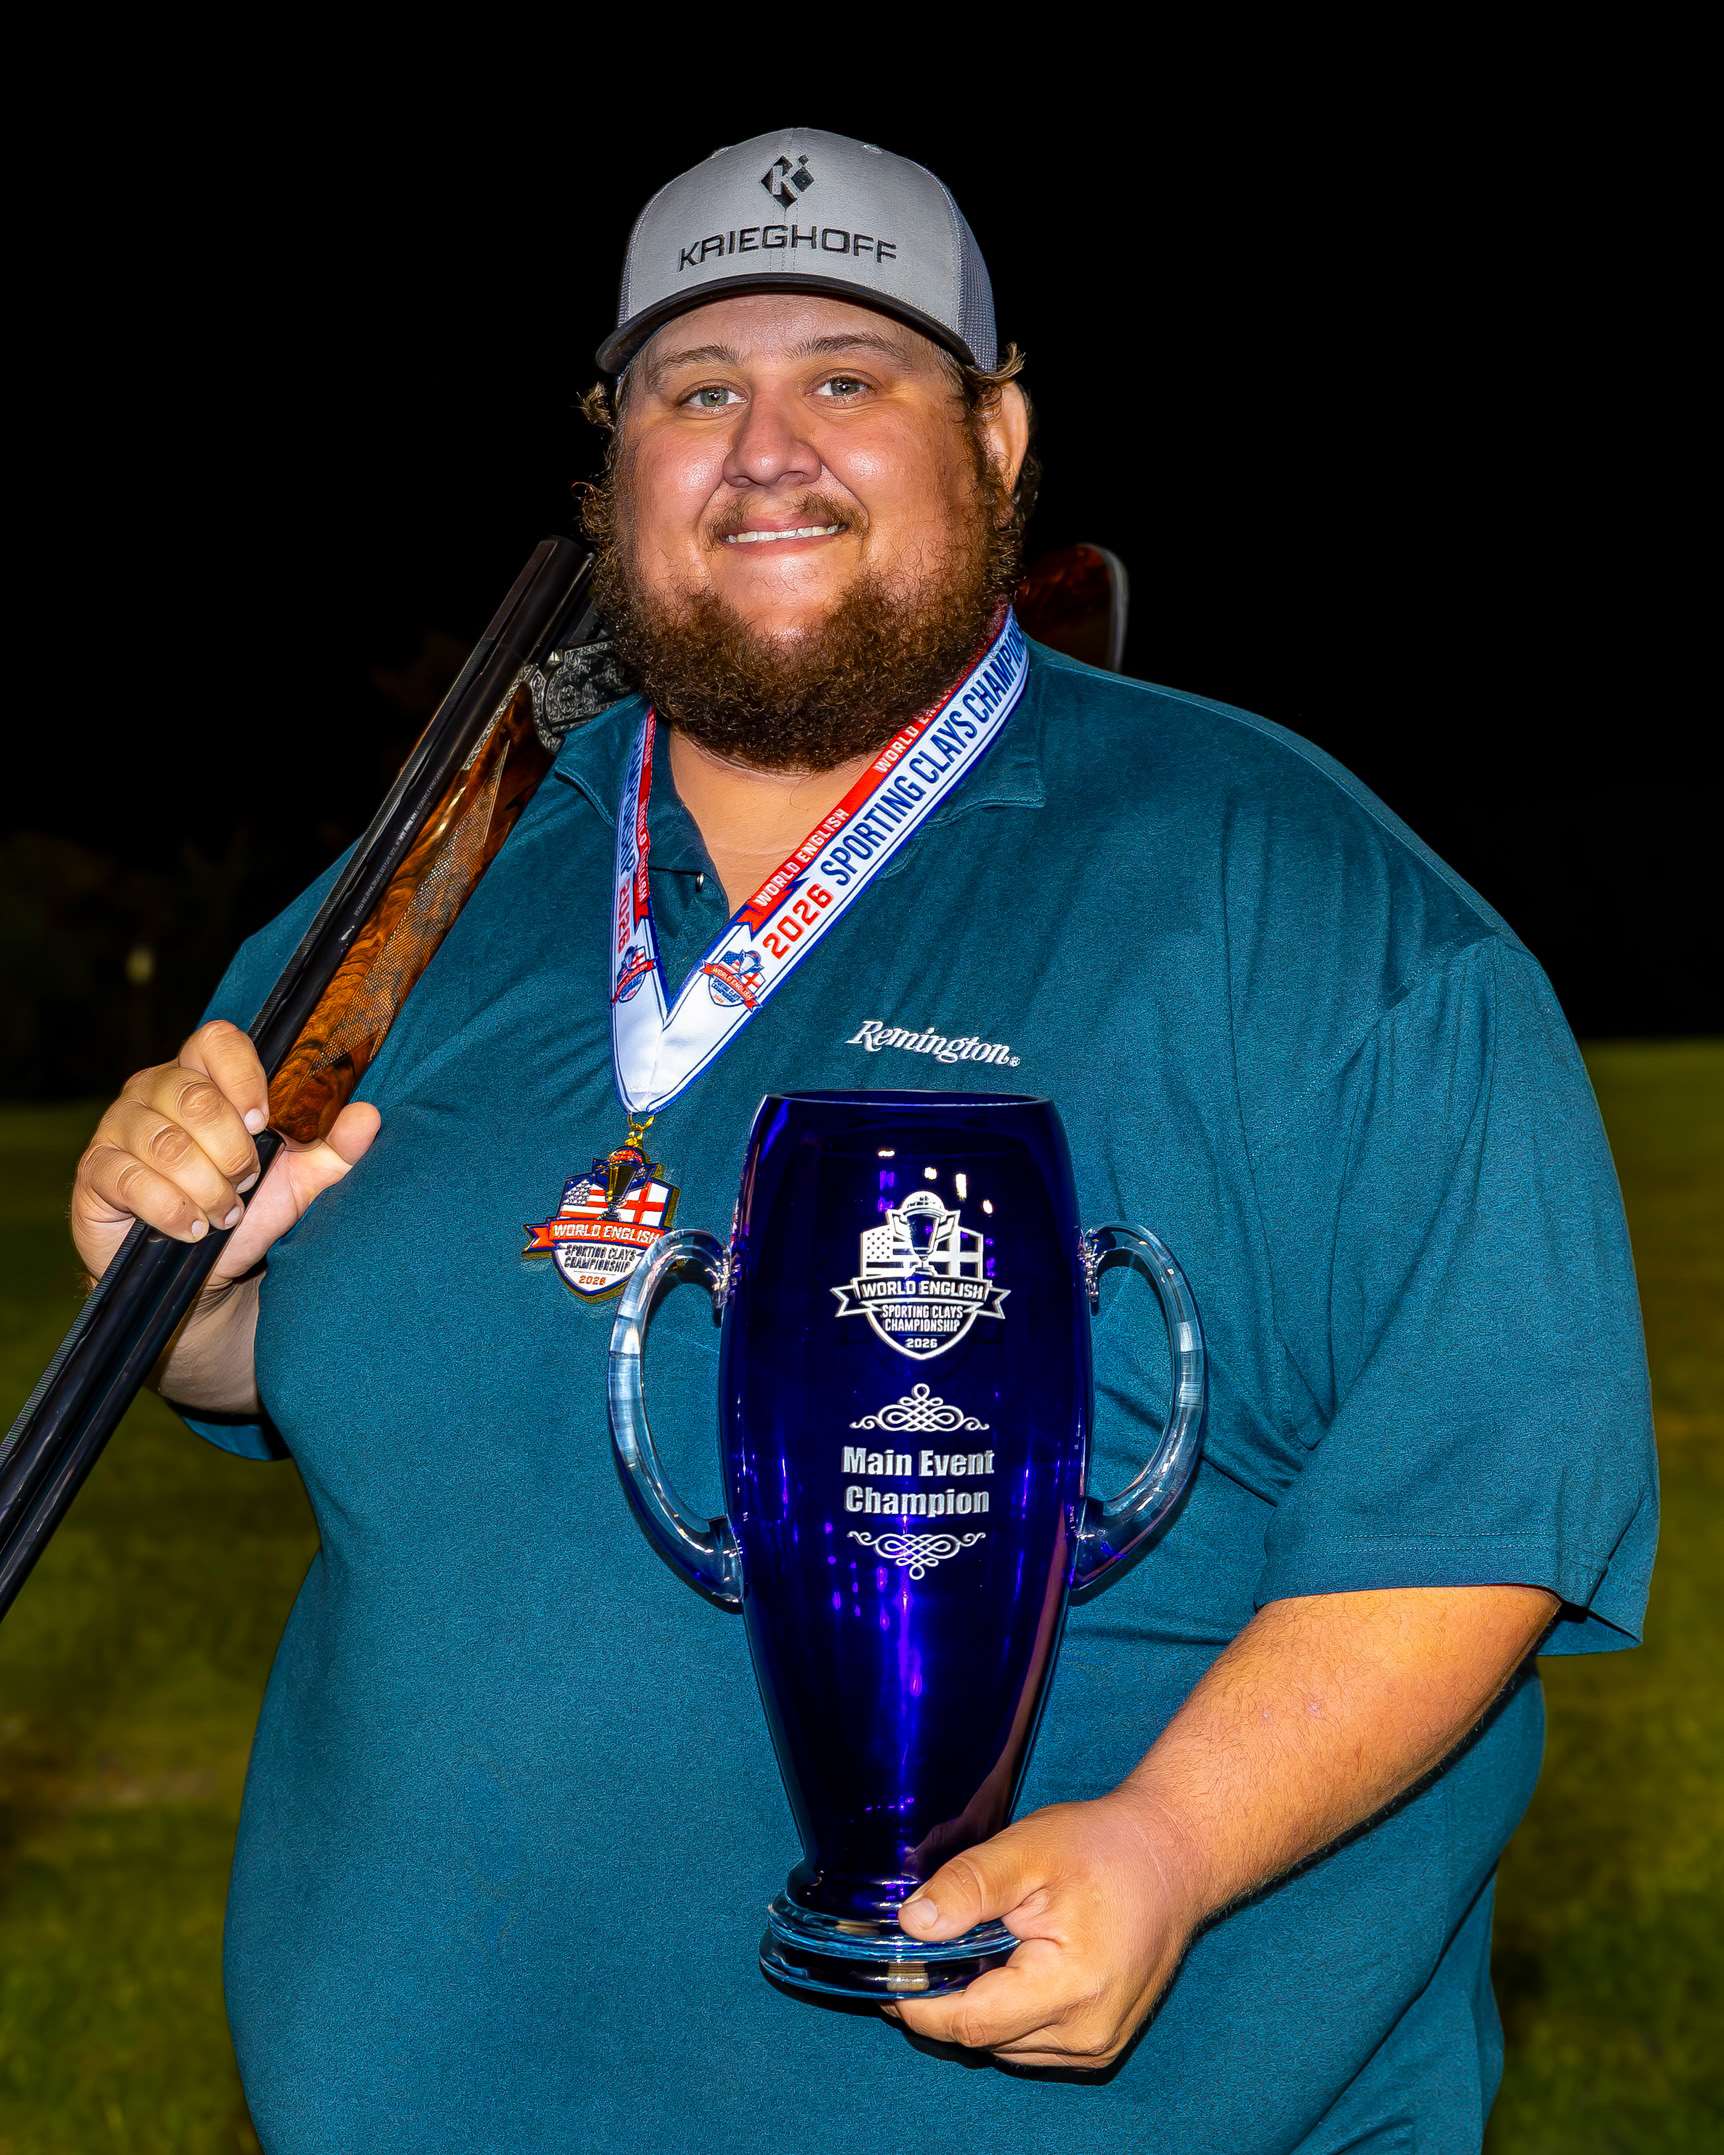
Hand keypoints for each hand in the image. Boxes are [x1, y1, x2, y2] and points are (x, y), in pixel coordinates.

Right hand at [71, 1019, 379, 1293]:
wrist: (200, 1275)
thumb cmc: (248, 1212)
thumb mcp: (300, 1183)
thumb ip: (335, 1149)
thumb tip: (368, 1116)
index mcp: (206, 1076)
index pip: (217, 1040)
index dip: (243, 1076)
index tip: (263, 1121)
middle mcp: (155, 1090)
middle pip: (194, 1099)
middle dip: (231, 1152)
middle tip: (246, 1185)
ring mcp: (119, 1128)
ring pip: (165, 1143)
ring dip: (206, 1187)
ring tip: (223, 1215)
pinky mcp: (96, 1172)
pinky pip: (129, 1178)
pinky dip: (170, 1209)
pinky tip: (190, 1229)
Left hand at [884, 1788, 1209, 2070]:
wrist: (1172, 1858)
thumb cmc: (1103, 1848)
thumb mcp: (1029, 1849)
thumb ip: (969, 1887)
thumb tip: (911, 1925)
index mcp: (1071, 1990)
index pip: (971, 2023)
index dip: (919, 2003)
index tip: (886, 1975)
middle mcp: (1086, 2035)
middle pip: (983, 2038)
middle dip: (942, 2002)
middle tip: (914, 1954)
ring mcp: (1096, 2046)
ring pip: (1004, 2045)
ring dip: (975, 2009)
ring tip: (965, 1952)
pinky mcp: (1100, 2044)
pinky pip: (1030, 2042)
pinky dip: (1006, 2013)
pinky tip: (1004, 1967)